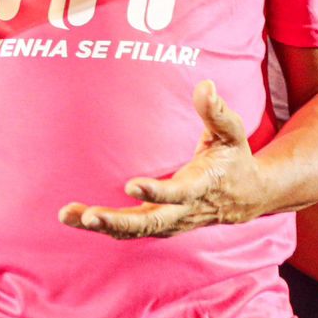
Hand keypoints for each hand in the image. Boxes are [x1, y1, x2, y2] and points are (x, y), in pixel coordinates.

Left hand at [58, 81, 263, 238]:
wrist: (248, 197)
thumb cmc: (234, 158)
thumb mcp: (232, 133)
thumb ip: (217, 112)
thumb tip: (205, 86)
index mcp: (201, 186)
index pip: (178, 194)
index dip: (156, 192)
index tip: (132, 185)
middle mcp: (183, 210)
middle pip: (150, 222)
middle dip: (119, 221)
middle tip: (90, 216)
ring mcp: (170, 222)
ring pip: (135, 230)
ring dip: (102, 225)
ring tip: (68, 215)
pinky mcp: (160, 225)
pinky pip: (130, 231)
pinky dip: (103, 227)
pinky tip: (73, 217)